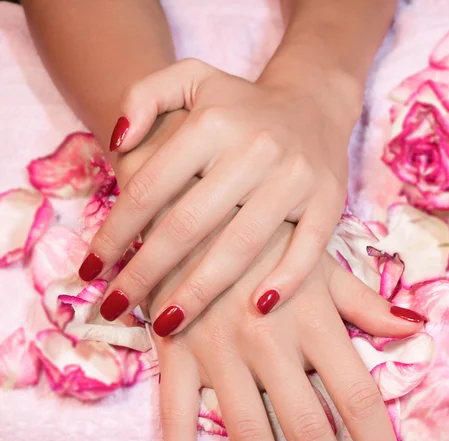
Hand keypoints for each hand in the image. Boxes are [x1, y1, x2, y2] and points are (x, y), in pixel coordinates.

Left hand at [80, 58, 361, 333]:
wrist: (314, 102)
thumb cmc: (241, 106)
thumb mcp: (190, 78)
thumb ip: (143, 95)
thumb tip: (116, 143)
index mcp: (212, 123)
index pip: (149, 188)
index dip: (114, 234)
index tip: (91, 270)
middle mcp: (254, 149)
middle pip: (187, 225)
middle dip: (144, 274)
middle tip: (114, 308)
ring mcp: (295, 178)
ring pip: (240, 246)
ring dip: (199, 292)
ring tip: (165, 325)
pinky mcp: (329, 200)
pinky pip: (307, 248)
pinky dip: (285, 280)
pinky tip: (256, 310)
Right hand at [149, 209, 422, 440]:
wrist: (193, 195)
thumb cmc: (264, 226)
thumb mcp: (321, 258)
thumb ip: (365, 302)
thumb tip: (417, 329)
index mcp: (312, 318)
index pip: (359, 399)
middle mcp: (270, 341)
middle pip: (309, 430)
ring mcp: (218, 348)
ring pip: (247, 433)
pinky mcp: (174, 351)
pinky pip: (175, 413)